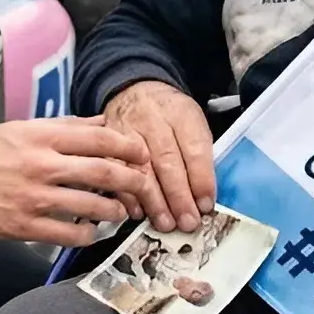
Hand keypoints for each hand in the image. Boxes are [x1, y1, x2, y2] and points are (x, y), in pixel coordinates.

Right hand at [0, 117, 151, 246]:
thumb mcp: (22, 128)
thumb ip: (64, 127)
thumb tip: (101, 123)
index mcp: (42, 137)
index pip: (98, 139)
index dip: (128, 146)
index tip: (141, 154)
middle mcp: (41, 165)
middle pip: (103, 172)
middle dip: (132, 181)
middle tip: (143, 186)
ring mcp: (33, 198)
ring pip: (91, 206)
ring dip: (114, 211)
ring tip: (120, 212)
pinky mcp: (23, 226)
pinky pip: (68, 234)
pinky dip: (86, 235)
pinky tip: (90, 231)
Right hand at [103, 80, 215, 232]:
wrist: (135, 90)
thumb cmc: (170, 115)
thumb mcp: (193, 122)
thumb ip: (199, 155)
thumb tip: (203, 197)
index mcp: (181, 113)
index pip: (194, 148)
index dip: (201, 179)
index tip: (205, 204)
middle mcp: (153, 119)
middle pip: (167, 160)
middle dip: (178, 196)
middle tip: (187, 222)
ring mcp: (127, 130)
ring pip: (140, 168)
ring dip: (154, 201)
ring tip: (165, 223)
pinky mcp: (108, 142)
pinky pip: (115, 170)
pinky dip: (126, 194)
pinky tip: (137, 211)